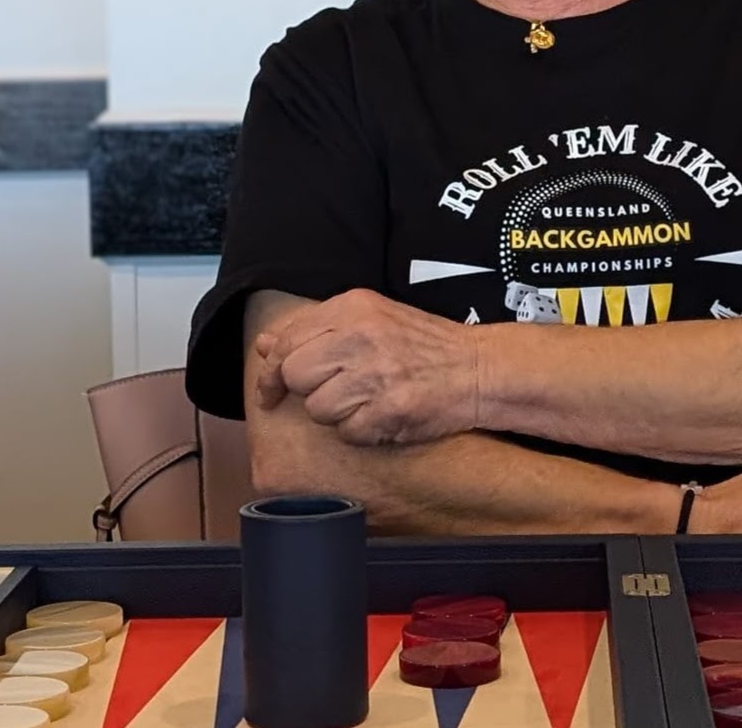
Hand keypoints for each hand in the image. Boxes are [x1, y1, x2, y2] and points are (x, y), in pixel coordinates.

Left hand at [253, 288, 478, 444]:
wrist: (477, 368)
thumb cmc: (423, 345)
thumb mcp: (371, 319)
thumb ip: (317, 330)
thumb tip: (264, 344)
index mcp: (354, 307)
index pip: (288, 340)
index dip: (272, 372)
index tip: (270, 391)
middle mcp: (361, 335)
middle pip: (296, 375)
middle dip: (308, 392)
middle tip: (334, 394)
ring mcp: (375, 374)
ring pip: (318, 409)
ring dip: (338, 414)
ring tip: (369, 401)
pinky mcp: (388, 411)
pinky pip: (347, 433)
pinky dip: (361, 432)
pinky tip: (384, 415)